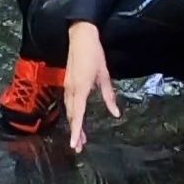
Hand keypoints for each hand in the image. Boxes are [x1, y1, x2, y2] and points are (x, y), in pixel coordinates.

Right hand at [63, 22, 117, 152]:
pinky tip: (76, 119)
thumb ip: (108, 96)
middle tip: (78, 147)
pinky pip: (68, 103)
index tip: (75, 144)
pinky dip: (72, 114)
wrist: (80, 36)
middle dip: (75, 132)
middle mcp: (71, 89)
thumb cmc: (94, 54)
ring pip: (69, 110)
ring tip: (80, 138)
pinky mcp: (68, 83)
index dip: (76, 130)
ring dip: (73, 124)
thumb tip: (115, 113)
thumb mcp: (104, 75)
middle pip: (71, 115)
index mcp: (81, 88)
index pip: (77, 114)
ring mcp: (68, 86)